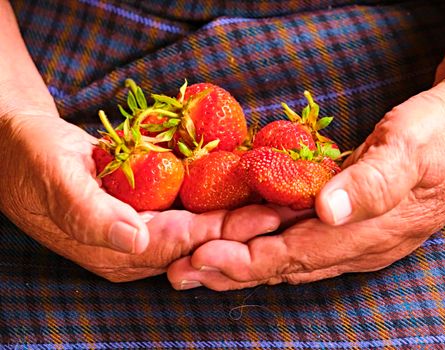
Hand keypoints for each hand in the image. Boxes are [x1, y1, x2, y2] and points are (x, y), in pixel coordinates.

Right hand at [0, 110, 280, 280]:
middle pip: (204, 235)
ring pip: (203, 218)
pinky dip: (218, 188)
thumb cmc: (31, 162)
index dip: (229, 231)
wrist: (20, 143)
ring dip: (240, 205)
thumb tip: (138, 240)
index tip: (269, 216)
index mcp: (120, 249)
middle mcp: (139, 243)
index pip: (186, 244)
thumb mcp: (56, 184)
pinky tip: (246, 176)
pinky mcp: (148, 203)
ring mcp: (145, 223)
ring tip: (281, 192)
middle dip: (248, 223)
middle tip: (292, 206)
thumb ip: (94, 215)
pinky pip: (190, 198)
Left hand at [166, 0, 444, 289]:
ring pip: (288, 253)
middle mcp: (358, 244)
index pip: (297, 256)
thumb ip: (373, 183)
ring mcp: (354, 233)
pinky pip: (299, 234)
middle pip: (284, 263)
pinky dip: (264, 236)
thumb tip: (328, 211)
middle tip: (180, 271)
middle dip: (231, 269)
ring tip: (196, 260)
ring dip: (240, 258)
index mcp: (371, 234)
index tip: (202, 258)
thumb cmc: (443, 132)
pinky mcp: (348, 216)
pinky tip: (238, 233)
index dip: (247, 260)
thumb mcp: (414, 149)